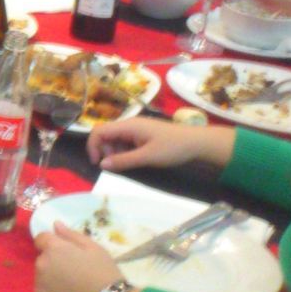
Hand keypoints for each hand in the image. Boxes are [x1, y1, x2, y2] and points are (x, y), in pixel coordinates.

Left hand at [34, 222, 128, 291]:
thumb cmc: (104, 273)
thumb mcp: (94, 248)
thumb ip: (71, 235)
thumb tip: (56, 224)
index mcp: (54, 248)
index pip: (41, 239)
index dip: (52, 244)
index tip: (65, 253)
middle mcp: (42, 264)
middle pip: (43, 259)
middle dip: (53, 262)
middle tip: (73, 272)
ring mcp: (39, 284)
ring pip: (42, 276)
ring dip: (51, 278)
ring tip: (72, 287)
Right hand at [85, 117, 234, 172]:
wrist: (197, 143)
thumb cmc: (172, 148)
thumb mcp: (147, 157)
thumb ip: (123, 160)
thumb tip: (102, 165)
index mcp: (128, 126)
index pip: (99, 131)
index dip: (93, 146)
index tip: (98, 163)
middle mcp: (129, 125)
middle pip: (105, 135)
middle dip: (104, 150)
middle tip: (115, 166)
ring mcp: (136, 130)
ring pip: (115, 140)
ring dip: (114, 152)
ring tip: (127, 164)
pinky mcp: (142, 135)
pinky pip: (125, 142)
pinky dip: (124, 152)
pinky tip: (134, 160)